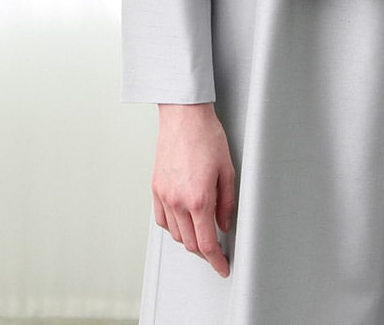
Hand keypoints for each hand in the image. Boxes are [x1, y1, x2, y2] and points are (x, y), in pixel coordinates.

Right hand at [152, 102, 236, 277]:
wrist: (184, 116)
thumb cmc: (206, 135)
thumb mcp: (227, 169)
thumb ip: (227, 202)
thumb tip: (224, 224)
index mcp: (198, 199)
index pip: (206, 243)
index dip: (216, 260)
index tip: (222, 267)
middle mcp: (178, 201)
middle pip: (189, 243)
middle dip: (204, 252)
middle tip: (216, 251)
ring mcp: (164, 195)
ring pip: (175, 234)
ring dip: (189, 240)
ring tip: (201, 235)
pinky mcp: (156, 188)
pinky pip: (161, 219)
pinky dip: (173, 227)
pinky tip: (182, 223)